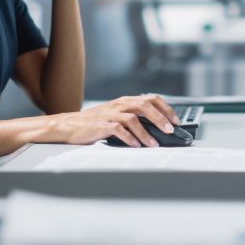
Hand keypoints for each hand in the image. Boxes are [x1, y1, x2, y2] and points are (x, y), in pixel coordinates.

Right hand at [43, 94, 181, 147]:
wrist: (68, 125)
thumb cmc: (94, 123)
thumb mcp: (116, 116)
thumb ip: (134, 118)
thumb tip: (157, 129)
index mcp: (125, 101)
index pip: (151, 99)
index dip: (166, 109)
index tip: (176, 121)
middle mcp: (119, 105)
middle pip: (145, 105)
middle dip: (160, 118)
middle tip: (170, 130)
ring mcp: (110, 114)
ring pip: (133, 119)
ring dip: (146, 132)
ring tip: (154, 144)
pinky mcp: (101, 124)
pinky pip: (118, 130)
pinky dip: (129, 138)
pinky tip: (136, 145)